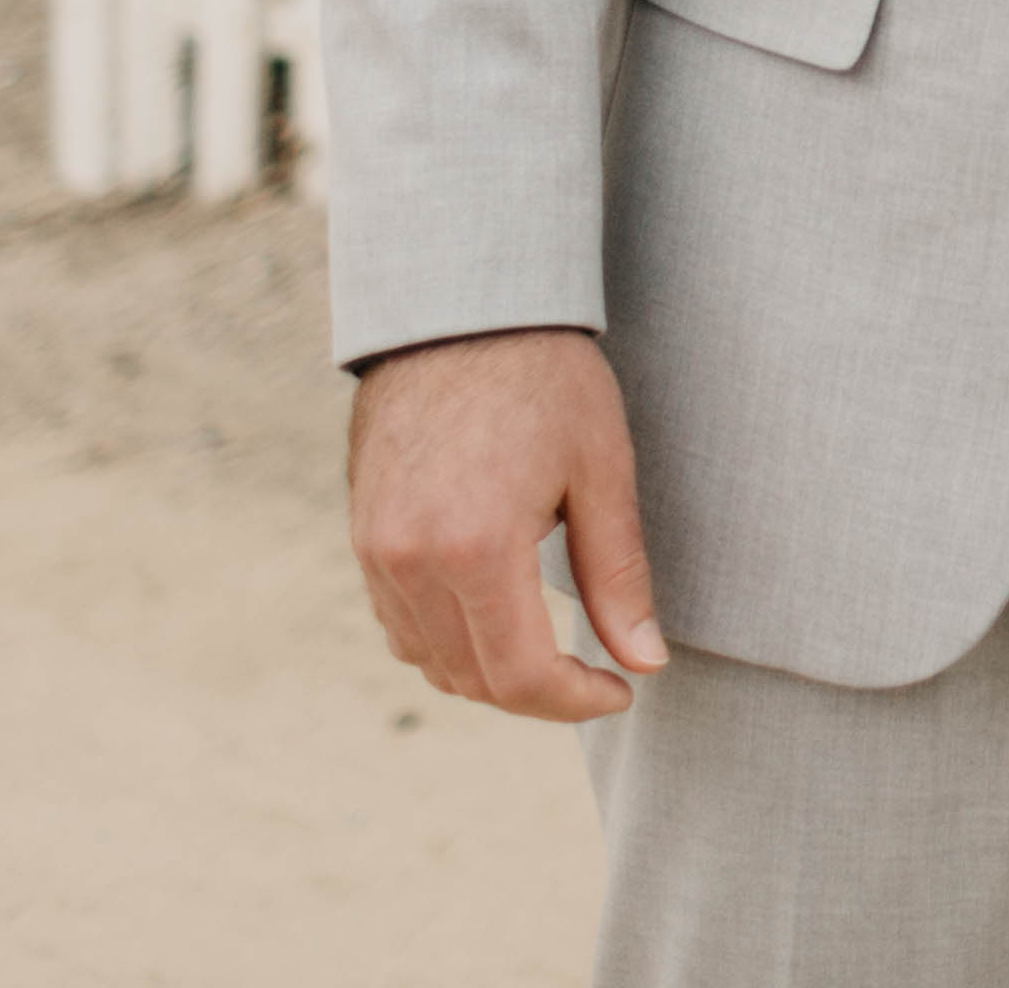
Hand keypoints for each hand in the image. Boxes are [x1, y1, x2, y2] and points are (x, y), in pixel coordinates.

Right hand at [349, 326, 666, 721]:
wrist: (458, 306)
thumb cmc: (544, 376)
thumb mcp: (601, 470)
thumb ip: (619, 576)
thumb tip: (645, 661)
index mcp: (476, 549)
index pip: (520, 677)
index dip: (576, 702)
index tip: (620, 689)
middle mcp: (410, 562)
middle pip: (472, 680)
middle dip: (539, 694)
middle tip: (597, 673)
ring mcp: (376, 551)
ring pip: (429, 660)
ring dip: (489, 672)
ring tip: (550, 647)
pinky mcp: (362, 534)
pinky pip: (399, 622)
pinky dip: (445, 640)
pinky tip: (494, 614)